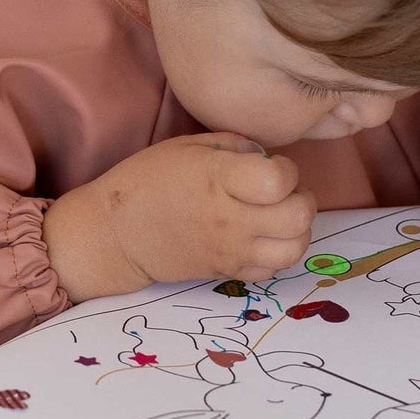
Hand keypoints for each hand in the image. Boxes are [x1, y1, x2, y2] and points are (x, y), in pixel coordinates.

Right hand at [43, 133, 316, 302]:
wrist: (118, 233)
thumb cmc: (149, 179)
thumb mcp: (188, 146)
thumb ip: (235, 146)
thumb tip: (268, 159)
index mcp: (217, 180)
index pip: (279, 181)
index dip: (286, 169)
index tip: (270, 167)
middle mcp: (230, 219)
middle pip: (298, 218)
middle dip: (301, 200)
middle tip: (283, 193)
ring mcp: (231, 251)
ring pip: (295, 249)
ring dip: (297, 230)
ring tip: (278, 216)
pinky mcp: (229, 273)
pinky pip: (274, 268)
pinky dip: (278, 252)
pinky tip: (263, 236)